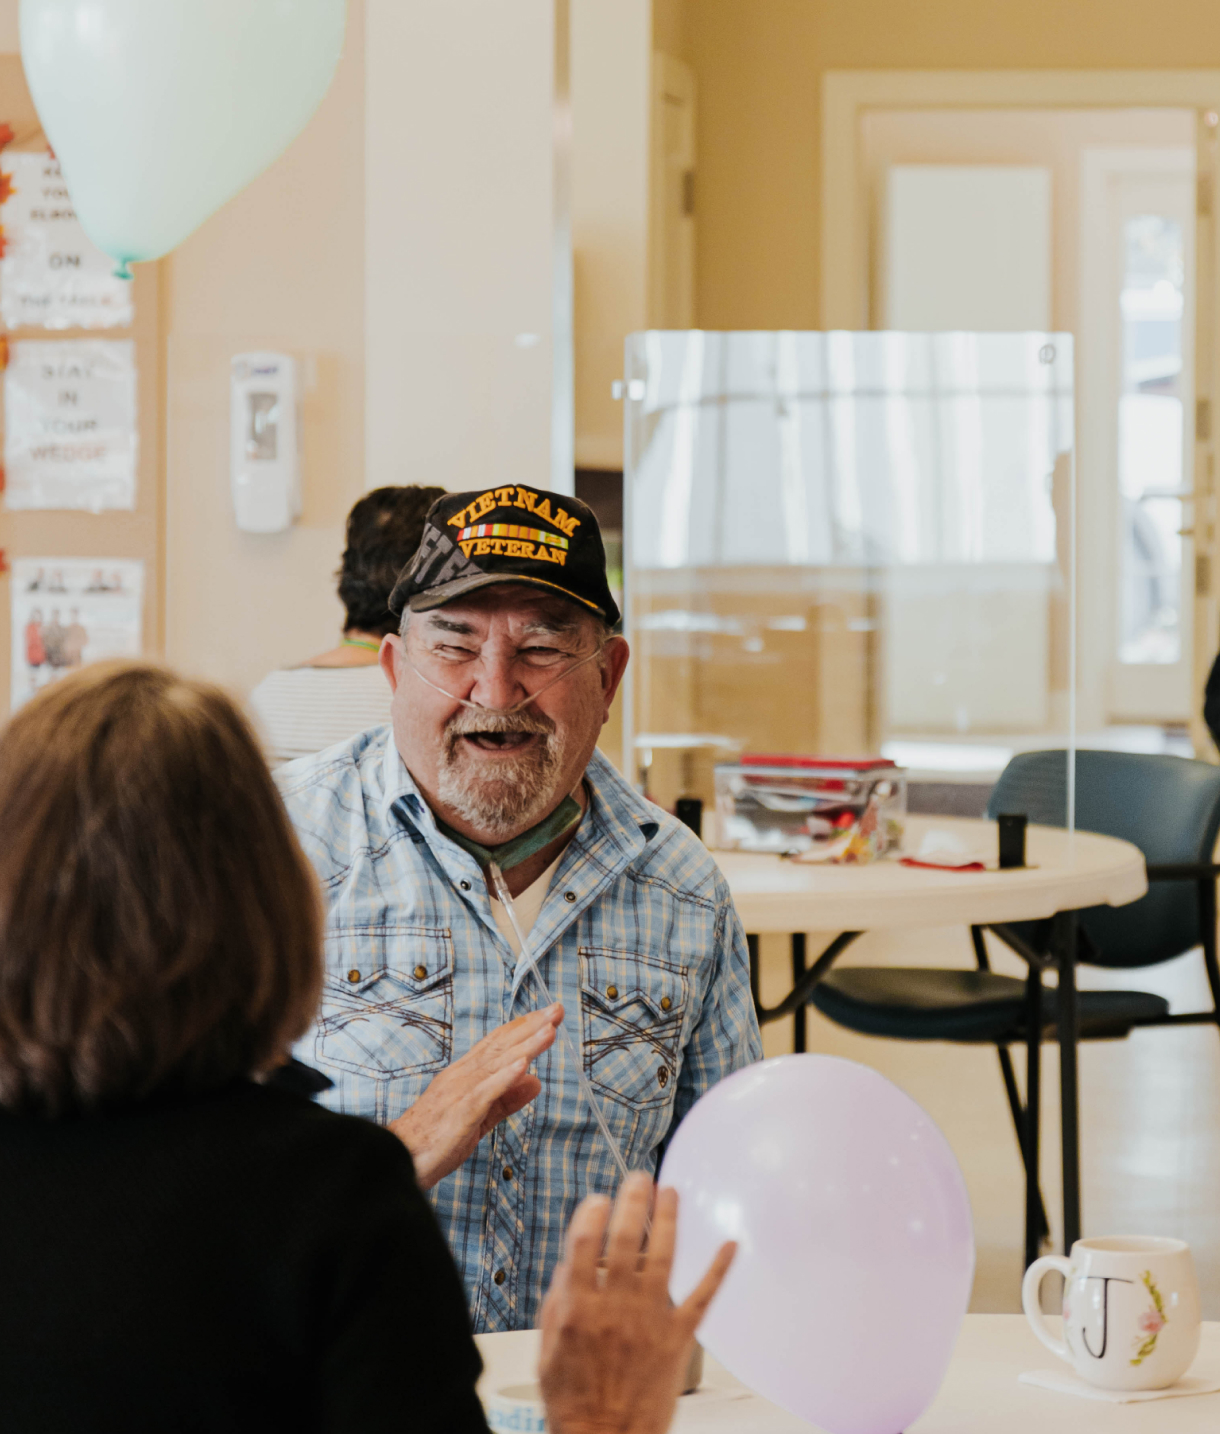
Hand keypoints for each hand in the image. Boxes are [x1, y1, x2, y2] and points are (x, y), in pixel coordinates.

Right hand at [388, 1003, 562, 1188]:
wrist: (399, 1158)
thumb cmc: (435, 1138)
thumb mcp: (480, 1116)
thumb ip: (507, 1099)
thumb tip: (536, 1081)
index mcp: (466, 1074)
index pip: (498, 1043)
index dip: (525, 1027)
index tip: (549, 1015)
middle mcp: (463, 1075)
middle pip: (502, 1045)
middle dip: (532, 1026)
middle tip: (557, 1008)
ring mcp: (461, 1091)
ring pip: (498, 1062)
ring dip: (526, 1045)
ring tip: (550, 1029)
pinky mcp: (460, 1112)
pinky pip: (486, 1092)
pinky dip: (505, 1077)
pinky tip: (524, 1065)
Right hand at [539, 1171, 735, 1433]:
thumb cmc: (574, 1403)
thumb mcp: (547, 1350)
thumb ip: (558, 1303)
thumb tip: (570, 1265)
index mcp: (579, 1307)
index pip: (585, 1240)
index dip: (592, 1211)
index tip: (598, 1198)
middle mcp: (616, 1307)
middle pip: (626, 1237)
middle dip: (633, 1199)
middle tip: (640, 1177)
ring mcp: (649, 1320)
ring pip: (663, 1256)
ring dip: (669, 1218)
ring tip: (670, 1191)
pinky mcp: (678, 1338)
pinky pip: (702, 1297)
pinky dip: (719, 1268)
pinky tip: (730, 1245)